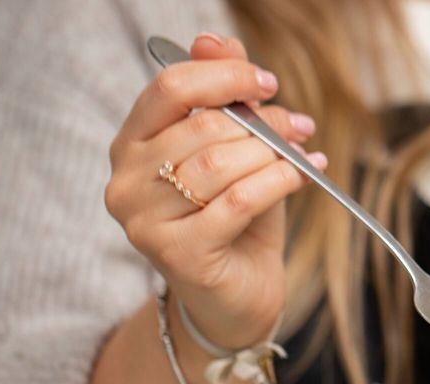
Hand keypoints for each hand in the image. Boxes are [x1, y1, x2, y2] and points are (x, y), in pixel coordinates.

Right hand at [104, 33, 325, 348]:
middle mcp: (125, 182)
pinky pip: (239, 201)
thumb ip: (223, 97)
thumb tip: (217, 40)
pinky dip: (280, 182)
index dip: (225, 78)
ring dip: (273, 154)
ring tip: (302, 155)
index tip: (268, 83)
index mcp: (130, 145)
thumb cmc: (235, 223)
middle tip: (298, 124)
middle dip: (262, 121)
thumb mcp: (233, 152)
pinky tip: (304, 175)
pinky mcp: (175, 253)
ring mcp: (144, 221)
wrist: (237, 298)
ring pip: (221, 164)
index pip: (169, 88)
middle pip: (202, 127)